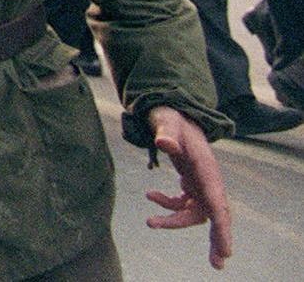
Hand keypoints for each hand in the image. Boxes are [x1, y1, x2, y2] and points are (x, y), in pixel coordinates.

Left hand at [144, 106, 231, 269]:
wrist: (172, 112)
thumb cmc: (171, 117)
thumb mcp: (167, 121)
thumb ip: (166, 131)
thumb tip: (164, 143)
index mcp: (207, 169)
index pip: (217, 202)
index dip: (222, 227)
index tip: (225, 249)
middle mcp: (208, 179)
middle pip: (215, 214)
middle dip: (217, 238)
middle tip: (218, 263)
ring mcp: (200, 183)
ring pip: (196, 212)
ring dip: (176, 221)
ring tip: (151, 221)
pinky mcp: (191, 183)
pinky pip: (183, 203)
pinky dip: (168, 204)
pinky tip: (151, 194)